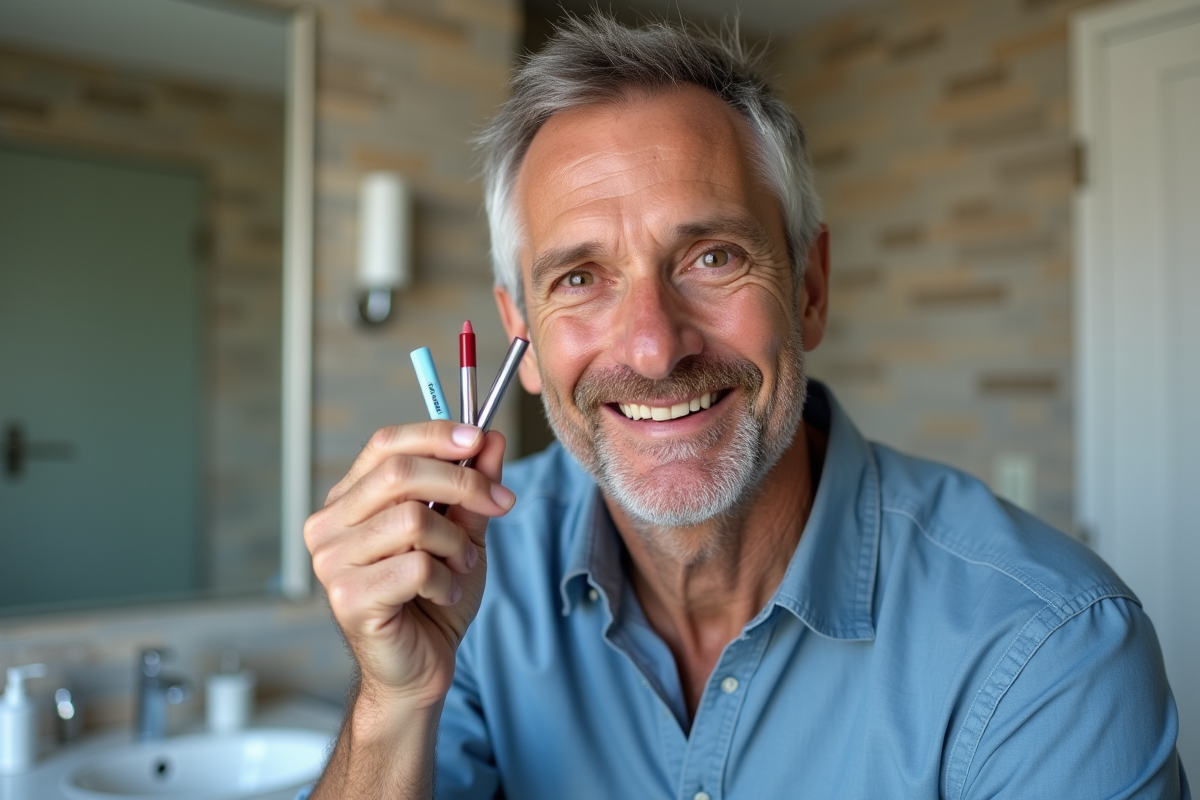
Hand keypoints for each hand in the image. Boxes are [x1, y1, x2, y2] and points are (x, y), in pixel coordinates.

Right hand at [303, 422, 513, 709]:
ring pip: (412, 520)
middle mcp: (329, 526)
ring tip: (460, 566)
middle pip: (399, 474)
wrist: (419, 670)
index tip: (479, 439)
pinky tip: (442, 595)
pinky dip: (445, 579)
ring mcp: (332, 562)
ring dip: (455, 544)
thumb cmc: (433, 599)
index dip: (434, 434)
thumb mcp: (462, 532)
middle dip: (462, 483)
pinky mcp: (348, 598)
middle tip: (500, 504)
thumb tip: (490, 438)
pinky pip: (416, 566)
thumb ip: (473, 487)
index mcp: (349, 501)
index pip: (385, 444)